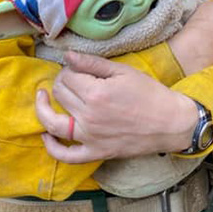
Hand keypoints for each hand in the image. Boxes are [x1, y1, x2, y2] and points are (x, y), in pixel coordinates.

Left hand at [35, 51, 198, 163]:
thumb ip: (92, 63)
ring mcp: (90, 137)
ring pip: (54, 123)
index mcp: (96, 93)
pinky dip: (52, 148)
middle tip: (71, 79)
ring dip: (43, 109)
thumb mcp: (123, 72)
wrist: (170, 123)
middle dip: (61, 83)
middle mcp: (89, 117)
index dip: (69, 69)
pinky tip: (46, 136)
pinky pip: (67, 155)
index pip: (67, 77)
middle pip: (60, 95)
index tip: (78, 68)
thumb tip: (68, 56)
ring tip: (42, 98)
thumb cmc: (150, 94)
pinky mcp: (96, 152)